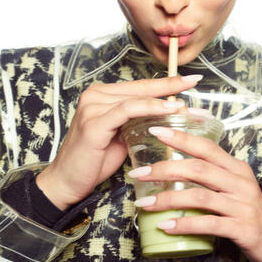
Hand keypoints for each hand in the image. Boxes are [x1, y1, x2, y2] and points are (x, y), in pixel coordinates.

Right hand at [36, 75, 201, 210]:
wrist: (67, 181)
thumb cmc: (94, 161)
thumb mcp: (121, 137)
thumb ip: (139, 122)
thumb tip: (170, 115)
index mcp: (102, 96)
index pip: (139, 86)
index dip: (165, 82)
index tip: (190, 79)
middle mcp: (95, 95)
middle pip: (140, 88)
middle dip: (170, 86)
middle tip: (194, 81)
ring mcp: (92, 107)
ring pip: (135, 97)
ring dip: (163, 99)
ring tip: (185, 103)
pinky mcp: (93, 122)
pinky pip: (127, 110)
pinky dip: (149, 108)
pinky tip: (166, 110)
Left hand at [130, 126, 261, 261]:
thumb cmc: (249, 215)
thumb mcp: (235, 189)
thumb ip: (213, 176)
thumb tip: (175, 166)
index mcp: (238, 168)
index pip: (206, 146)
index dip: (181, 137)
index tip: (155, 130)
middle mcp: (241, 183)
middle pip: (198, 169)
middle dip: (164, 169)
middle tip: (138, 173)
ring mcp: (243, 205)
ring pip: (199, 196)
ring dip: (167, 199)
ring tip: (144, 204)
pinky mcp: (243, 229)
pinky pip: (207, 224)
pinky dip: (184, 224)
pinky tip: (165, 226)